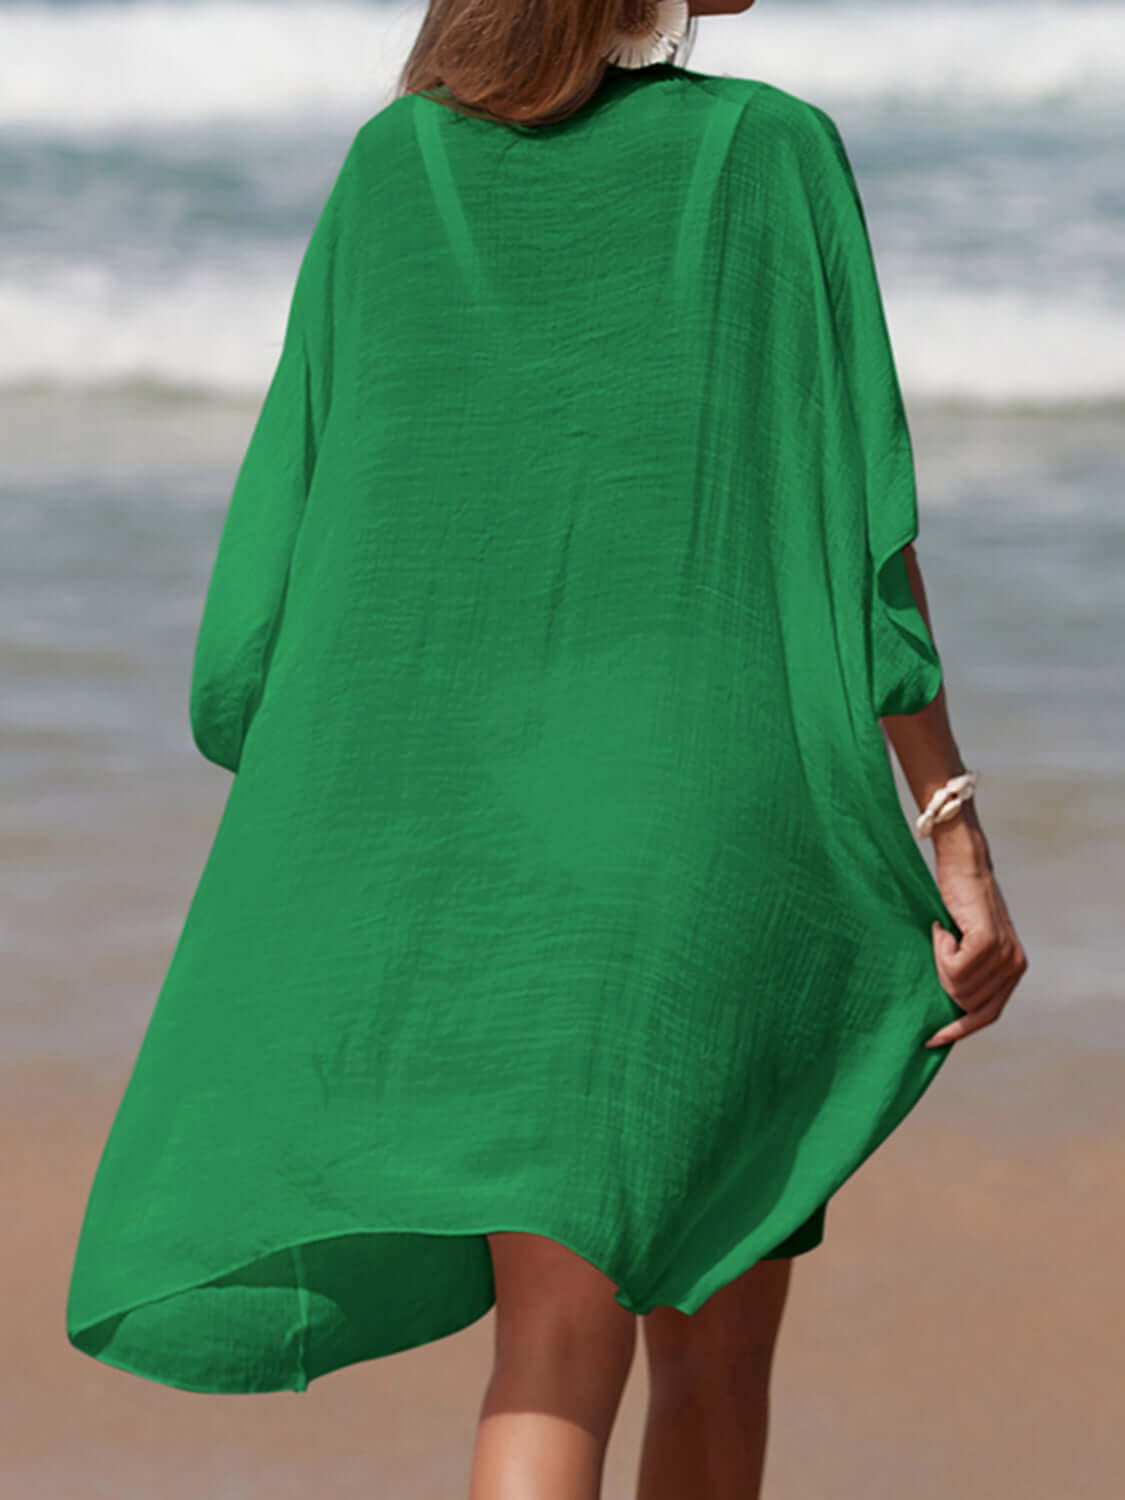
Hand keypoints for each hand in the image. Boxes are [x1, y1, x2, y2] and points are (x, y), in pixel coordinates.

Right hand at [924, 850, 1028, 1047]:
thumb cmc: (956, 902)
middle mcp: (1015, 966)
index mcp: (1013, 970)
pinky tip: (943, 927)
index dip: (959, 1030)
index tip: (932, 1038)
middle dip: (942, 981)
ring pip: (958, 986)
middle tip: (938, 946)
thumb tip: (948, 1010)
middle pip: (967, 1003)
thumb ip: (969, 974)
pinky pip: (953, 967)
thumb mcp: (967, 944)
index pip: (988, 1015)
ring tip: (944, 933)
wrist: (963, 864)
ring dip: (939, 960)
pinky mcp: (988, 942)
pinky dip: (939, 949)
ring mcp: (1004, 954)